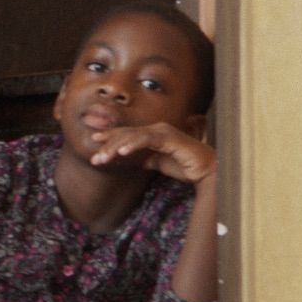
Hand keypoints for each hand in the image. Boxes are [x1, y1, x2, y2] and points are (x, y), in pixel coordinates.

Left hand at [89, 122, 215, 184]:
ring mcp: (164, 132)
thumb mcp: (157, 163)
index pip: (127, 133)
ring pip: (133, 136)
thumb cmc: (184, 166)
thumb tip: (129, 159)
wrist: (207, 171)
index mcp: (153, 134)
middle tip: (95, 158)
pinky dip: (134, 144)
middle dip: (108, 145)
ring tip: (103, 157)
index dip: (110, 136)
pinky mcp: (171, 138)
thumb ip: (144, 159)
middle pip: (126, 134)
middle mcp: (157, 129)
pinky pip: (148, 140)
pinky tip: (122, 152)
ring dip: (116, 146)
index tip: (94, 140)